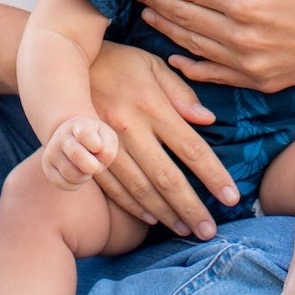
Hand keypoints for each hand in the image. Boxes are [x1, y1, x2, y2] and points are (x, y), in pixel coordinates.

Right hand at [41, 113, 119, 189]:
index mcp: (79, 125)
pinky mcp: (47, 168)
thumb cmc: (96, 139)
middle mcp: (62, 136)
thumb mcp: (107, 137)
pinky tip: (78, 174)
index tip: (97, 146)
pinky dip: (76, 184)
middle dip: (92, 166)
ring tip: (87, 169)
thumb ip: (108, 148)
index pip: (85, 133)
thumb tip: (98, 164)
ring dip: (85, 176)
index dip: (96, 144)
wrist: (73, 138)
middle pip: (76, 155)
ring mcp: (52, 152)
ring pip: (72, 174)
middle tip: (95, 165)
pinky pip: (64, 184)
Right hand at [86, 43, 240, 240]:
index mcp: (151, 105)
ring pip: (140, 189)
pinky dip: (133, 207)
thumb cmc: (118, 63)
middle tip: (210, 231)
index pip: (191, 148)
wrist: (62, 64)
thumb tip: (208, 120)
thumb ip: (181, 93)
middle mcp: (130, 128)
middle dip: (191, 208)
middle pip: (167, 177)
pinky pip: (113, 188)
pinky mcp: (88, 154)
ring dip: (165, 214)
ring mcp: (106, 144)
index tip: (232, 198)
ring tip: (186, 231)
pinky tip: (152, 219)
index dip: (214, 176)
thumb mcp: (152, 65)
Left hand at [133, 0, 294, 92]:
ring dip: (167, 29)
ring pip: (195, 47)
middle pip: (185, 17)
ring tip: (146, 13)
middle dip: (156, 1)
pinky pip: (216, 77)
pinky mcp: (262, 82)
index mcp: (247, 3)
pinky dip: (190, 67)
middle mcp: (244, 39)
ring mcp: (252, 65)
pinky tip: (174, 57)